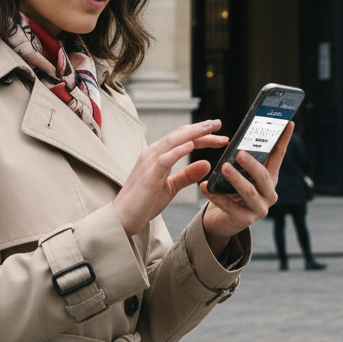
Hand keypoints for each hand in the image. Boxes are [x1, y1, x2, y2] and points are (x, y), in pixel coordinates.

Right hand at [112, 120, 228, 237]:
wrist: (123, 218)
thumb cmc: (144, 202)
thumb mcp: (171, 187)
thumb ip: (187, 175)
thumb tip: (207, 163)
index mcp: (158, 155)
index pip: (183, 139)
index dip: (201, 134)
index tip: (218, 133)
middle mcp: (153, 153)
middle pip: (180, 135)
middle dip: (200, 128)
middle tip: (219, 123)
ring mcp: (149, 162)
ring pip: (173, 141)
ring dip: (193, 133)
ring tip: (210, 128)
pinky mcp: (149, 175)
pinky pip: (165, 159)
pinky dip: (178, 150)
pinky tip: (191, 145)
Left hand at [199, 122, 293, 256]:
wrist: (224, 220)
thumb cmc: (232, 191)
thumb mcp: (242, 174)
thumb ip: (243, 159)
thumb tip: (242, 134)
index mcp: (270, 178)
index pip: (279, 156)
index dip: (283, 140)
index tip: (289, 122)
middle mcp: (269, 194)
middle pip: (264, 176)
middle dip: (252, 164)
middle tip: (239, 153)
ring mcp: (259, 209)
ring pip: (249, 192)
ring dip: (236, 179)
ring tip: (223, 168)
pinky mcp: (244, 220)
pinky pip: (229, 207)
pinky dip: (216, 196)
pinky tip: (205, 186)